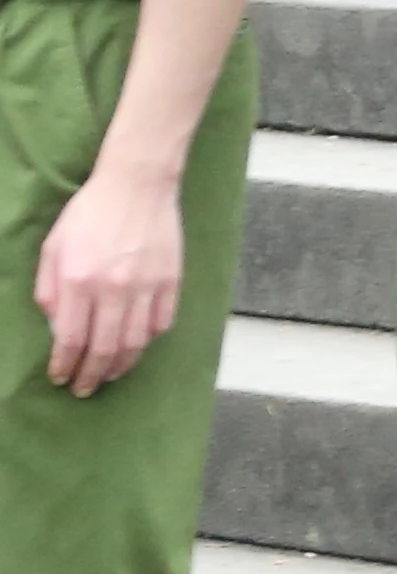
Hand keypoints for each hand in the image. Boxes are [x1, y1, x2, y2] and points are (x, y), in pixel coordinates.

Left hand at [35, 166, 184, 396]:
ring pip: (135, 342)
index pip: (70, 338)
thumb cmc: (89, 213)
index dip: (64, 365)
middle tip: (84, 388)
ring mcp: (146, 286)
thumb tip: (58, 327)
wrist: (137, 184)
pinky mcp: (171, 281)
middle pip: (104, 349)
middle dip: (92, 375)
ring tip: (110, 374)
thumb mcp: (53, 247)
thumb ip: (49, 290)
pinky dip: (148, 340)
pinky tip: (136, 345)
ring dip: (120, 365)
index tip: (60, 378)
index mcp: (78, 280)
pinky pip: (161, 323)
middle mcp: (113, 288)